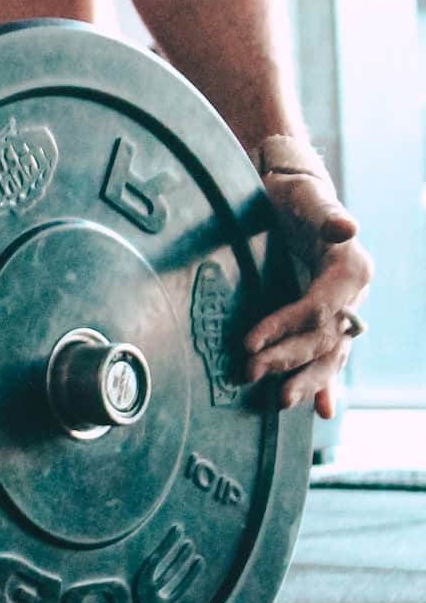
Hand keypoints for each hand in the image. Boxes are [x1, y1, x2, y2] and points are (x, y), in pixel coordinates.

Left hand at [243, 148, 372, 418]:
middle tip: (249, 374)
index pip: (318, 308)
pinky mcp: (327, 316)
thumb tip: (347, 228)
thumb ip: (325, 215)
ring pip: (330, 353)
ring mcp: (343, 308)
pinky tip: (323, 409)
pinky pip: (329, 354)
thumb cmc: (295, 193)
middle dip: (286, 359)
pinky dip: (326, 381)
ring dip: (307, 380)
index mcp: (351, 269)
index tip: (248, 343)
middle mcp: (353, 294)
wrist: (295, 193)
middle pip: (323, 337)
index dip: (285, 326)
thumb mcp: (306, 197)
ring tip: (281, 401)